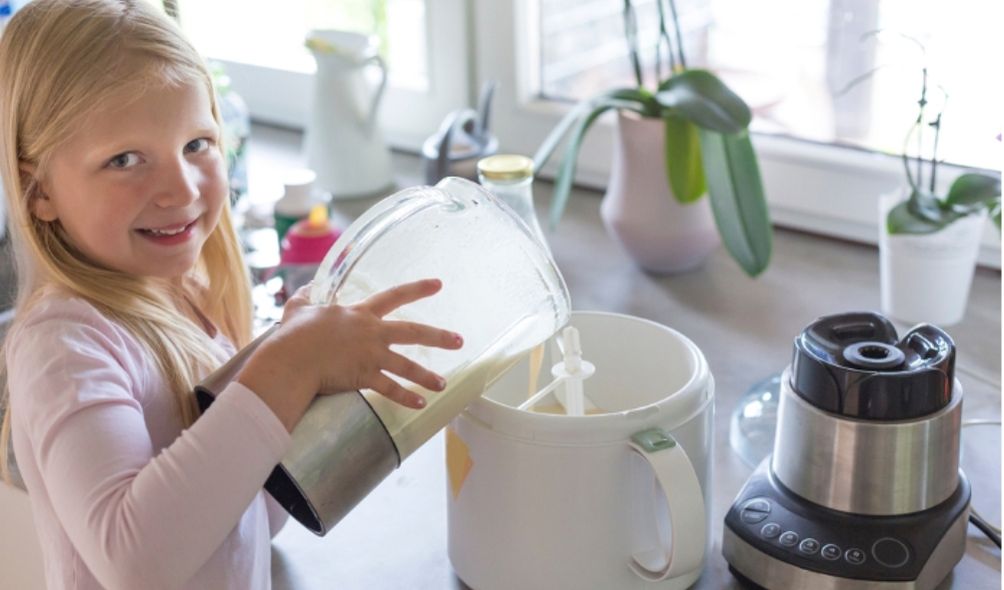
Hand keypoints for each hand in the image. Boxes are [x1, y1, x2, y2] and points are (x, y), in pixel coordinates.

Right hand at [237, 279, 463, 430]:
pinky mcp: (364, 376)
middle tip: (459, 340)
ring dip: (427, 376)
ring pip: (407, 366)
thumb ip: (306, 298)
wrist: (291, 357)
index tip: (438, 285)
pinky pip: (390, 389)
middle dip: (439, 336)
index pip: (394, 296)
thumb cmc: (293, 334)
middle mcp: (371, 333)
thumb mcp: (299, 308)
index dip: (417, 289)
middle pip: (413, 332)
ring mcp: (370, 355)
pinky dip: (406, 398)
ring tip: (442, 384)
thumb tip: (305, 289)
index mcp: (359, 314)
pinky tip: (420, 404)